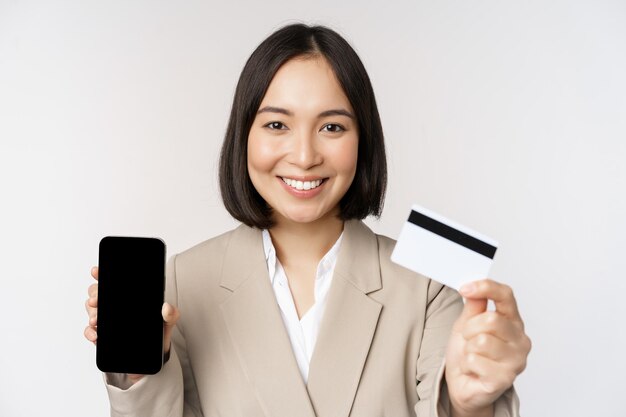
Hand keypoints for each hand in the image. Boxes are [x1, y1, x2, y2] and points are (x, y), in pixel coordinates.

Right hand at [84, 266, 179, 383]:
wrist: (153, 357)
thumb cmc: (159, 334)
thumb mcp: (167, 322)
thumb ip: (170, 314)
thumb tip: (167, 307)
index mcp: (129, 298)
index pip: (113, 282)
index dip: (101, 275)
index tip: (96, 272)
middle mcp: (116, 306)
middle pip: (98, 293)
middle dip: (94, 295)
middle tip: (96, 301)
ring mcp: (108, 320)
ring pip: (91, 310)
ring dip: (91, 313)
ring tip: (96, 320)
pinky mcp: (103, 335)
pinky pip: (90, 331)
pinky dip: (89, 332)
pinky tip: (96, 335)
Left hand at [444, 279, 530, 416]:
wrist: (463, 383)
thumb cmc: (468, 352)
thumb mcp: (466, 323)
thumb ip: (473, 306)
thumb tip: (474, 287)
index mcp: (512, 321)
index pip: (506, 295)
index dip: (485, 288)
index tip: (465, 288)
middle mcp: (520, 340)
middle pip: (491, 319)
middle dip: (469, 328)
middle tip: (468, 338)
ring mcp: (516, 361)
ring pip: (481, 341)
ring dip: (468, 348)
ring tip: (472, 355)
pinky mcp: (505, 379)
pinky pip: (475, 361)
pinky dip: (467, 364)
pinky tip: (473, 369)